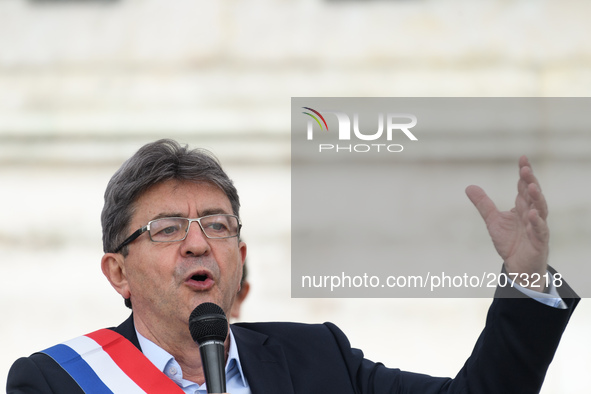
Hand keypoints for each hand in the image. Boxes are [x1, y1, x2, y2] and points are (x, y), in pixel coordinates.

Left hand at [465, 156, 548, 290]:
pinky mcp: (539, 242)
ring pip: (540, 210)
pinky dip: (537, 223)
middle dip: (530, 181)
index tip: (522, 159)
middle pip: (533, 195)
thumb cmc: (510, 242)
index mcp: (522, 207)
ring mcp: (537, 228)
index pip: (524, 187)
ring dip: (537, 198)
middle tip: (525, 169)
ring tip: (531, 186)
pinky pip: (540, 231)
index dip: (524, 174)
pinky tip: (532, 215)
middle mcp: (532, 214)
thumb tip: (469, 186)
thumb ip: (483, 204)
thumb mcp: (492, 221)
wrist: (517, 267)